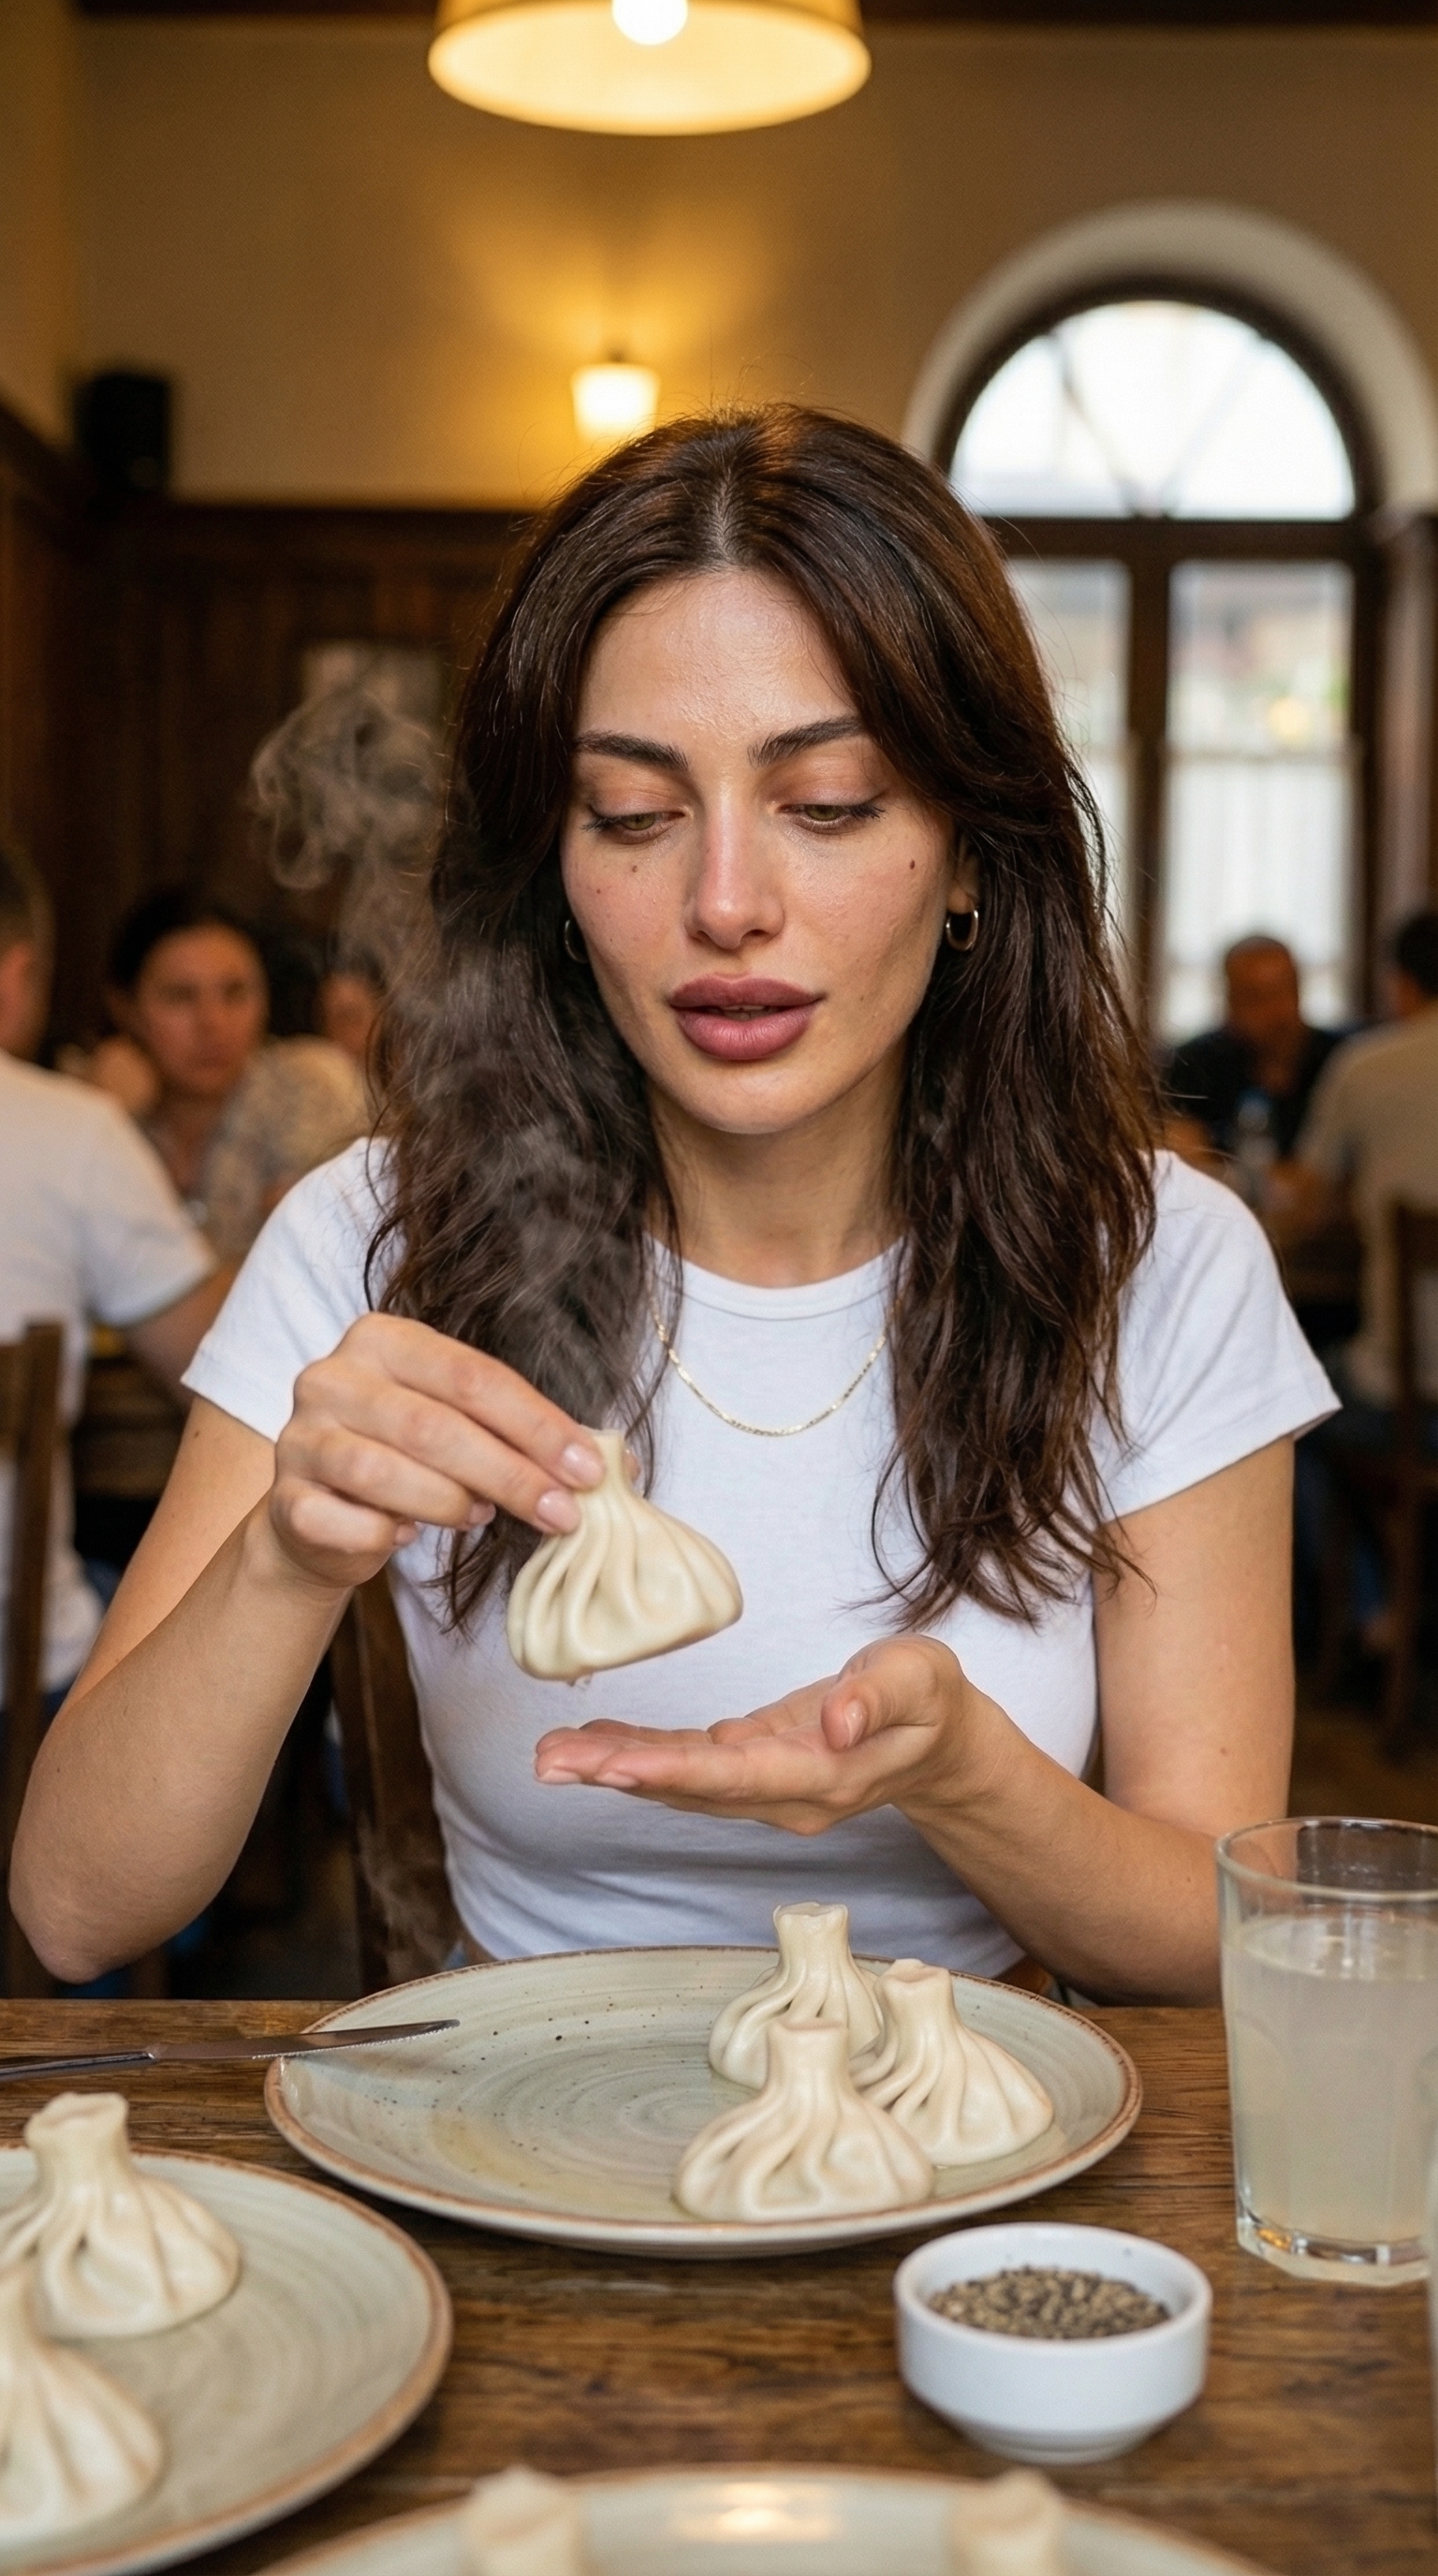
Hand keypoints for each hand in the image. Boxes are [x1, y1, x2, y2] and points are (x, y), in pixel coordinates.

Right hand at [267, 1313, 603, 1593]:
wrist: (320, 1517)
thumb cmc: (408, 1462)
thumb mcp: (459, 1428)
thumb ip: (517, 1431)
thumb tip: (614, 1462)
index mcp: (383, 1338)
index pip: (473, 1376)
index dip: (537, 1425)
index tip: (588, 1469)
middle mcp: (332, 1376)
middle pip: (435, 1426)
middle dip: (510, 1474)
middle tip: (562, 1513)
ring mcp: (300, 1436)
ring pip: (387, 1473)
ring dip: (451, 1503)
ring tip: (481, 1518)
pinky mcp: (285, 1498)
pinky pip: (349, 1523)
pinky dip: (388, 1537)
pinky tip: (406, 1536)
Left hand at [533, 1636, 994, 1835]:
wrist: (939, 1739)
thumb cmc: (929, 1701)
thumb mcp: (919, 1680)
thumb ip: (878, 1699)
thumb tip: (836, 1721)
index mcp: (822, 1776)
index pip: (734, 1777)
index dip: (670, 1771)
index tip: (612, 1765)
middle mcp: (783, 1796)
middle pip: (689, 1789)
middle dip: (618, 1774)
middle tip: (550, 1762)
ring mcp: (764, 1789)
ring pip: (678, 1783)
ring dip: (613, 1769)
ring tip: (549, 1755)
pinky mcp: (751, 1768)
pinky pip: (685, 1766)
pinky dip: (637, 1754)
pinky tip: (593, 1743)